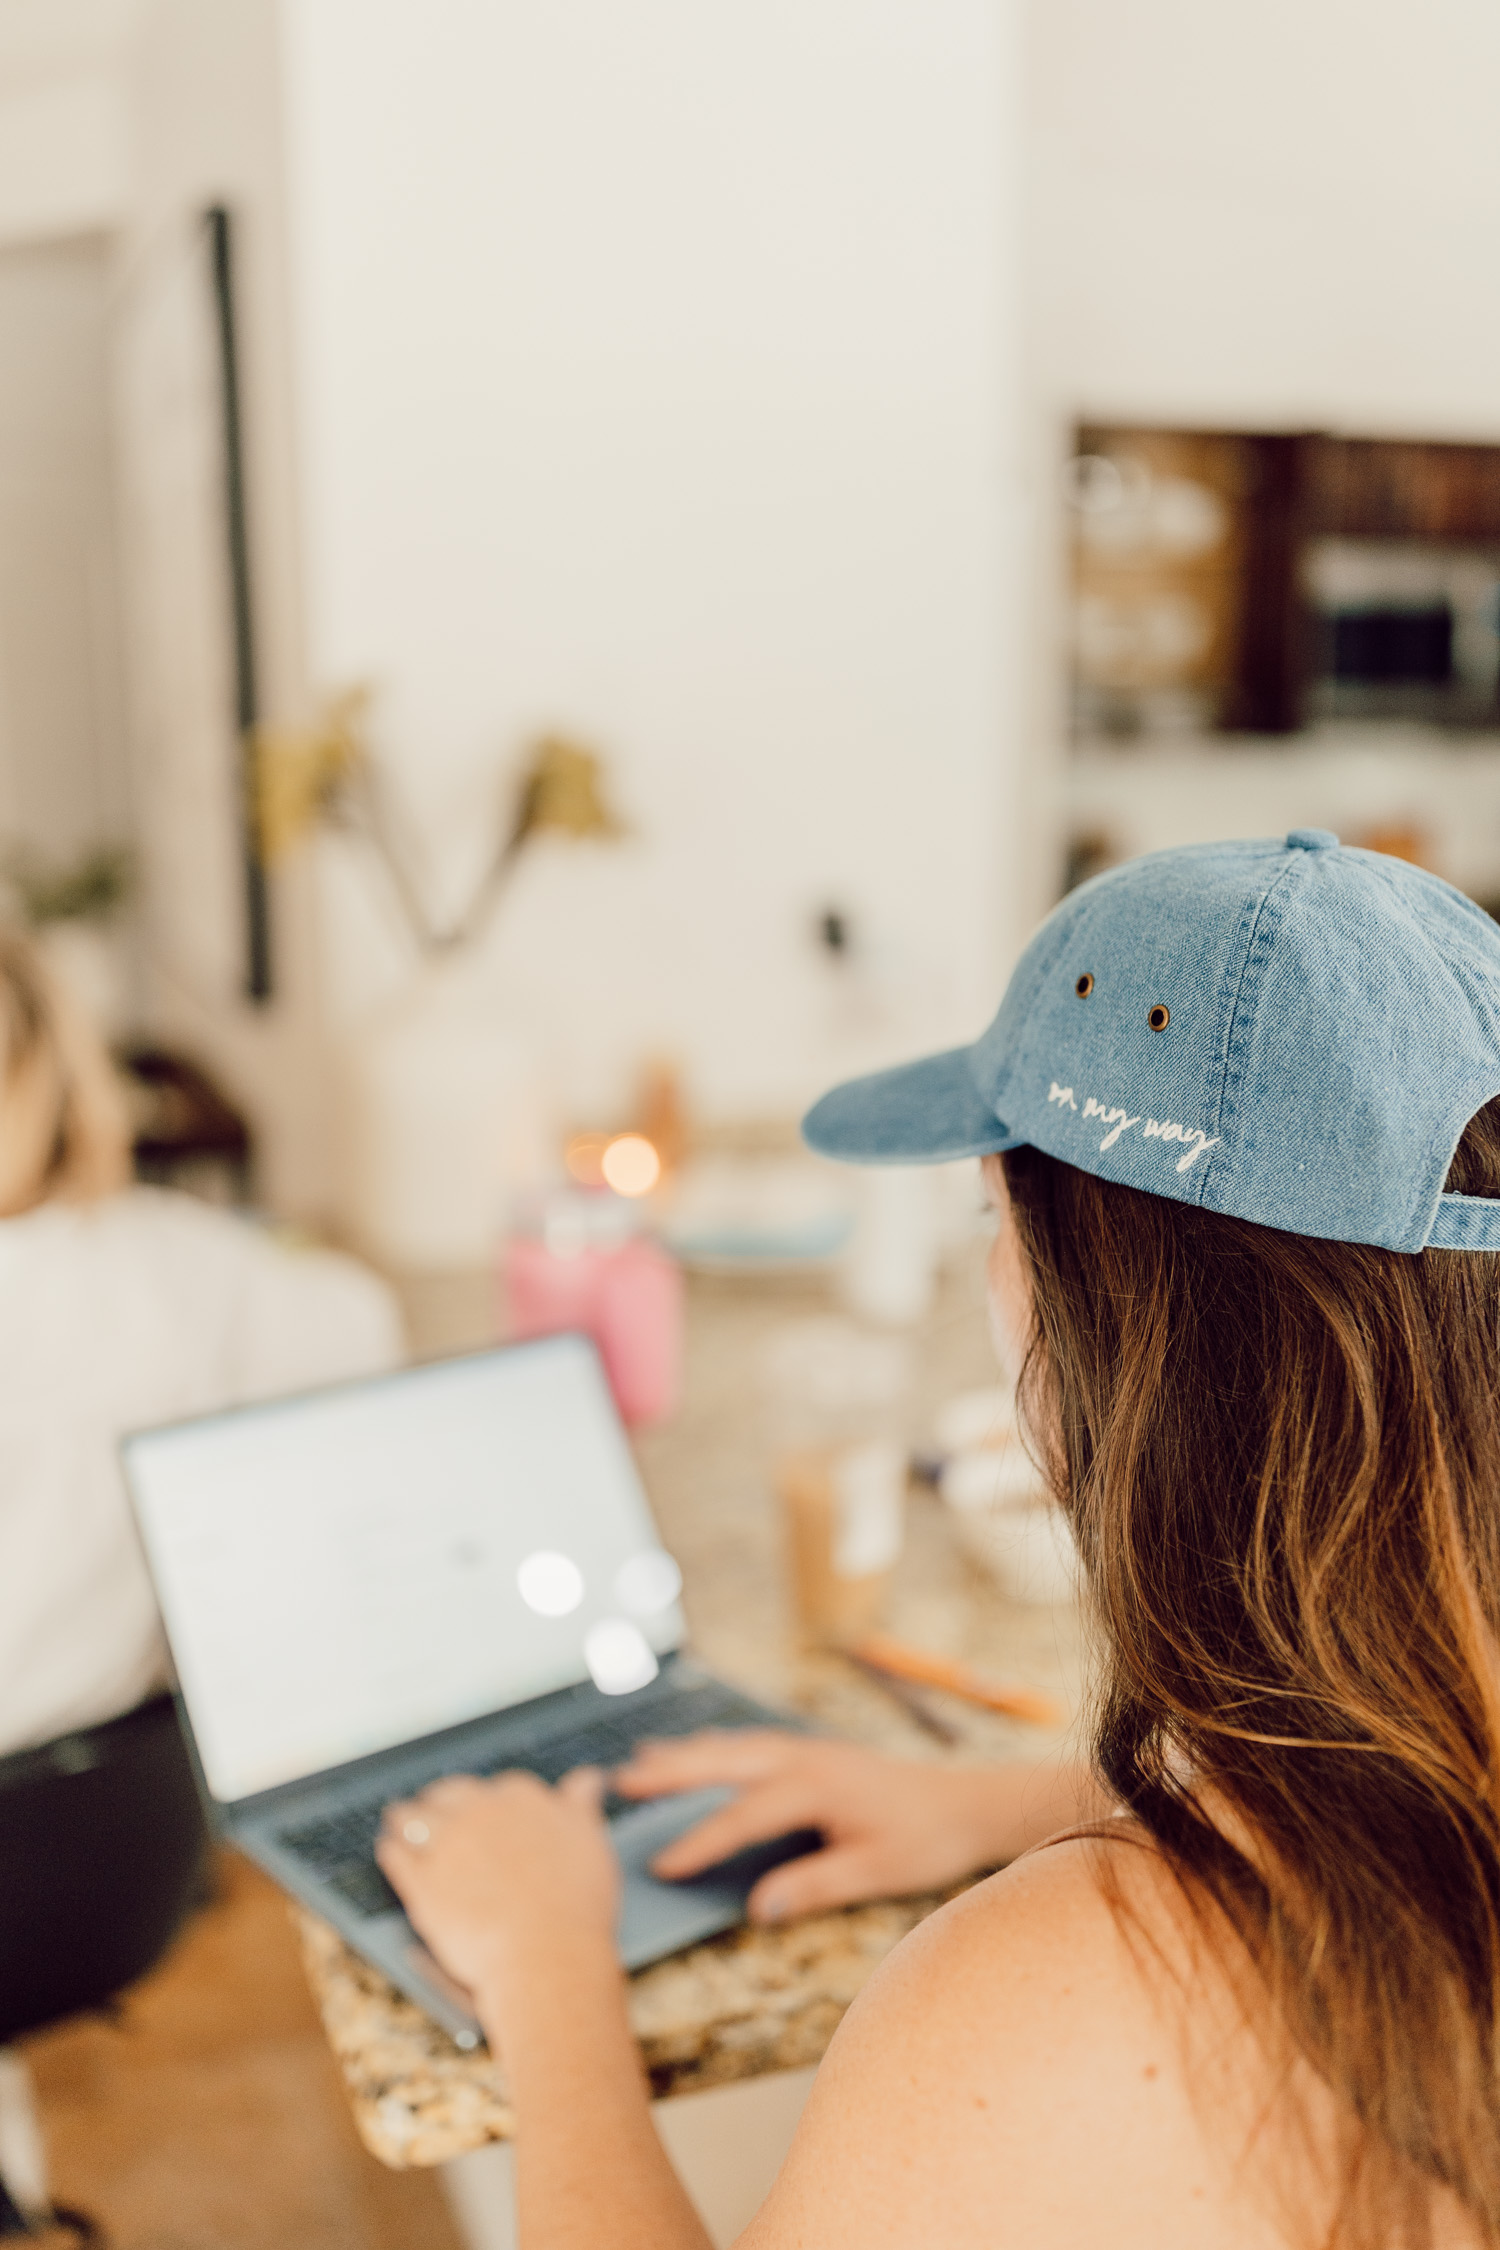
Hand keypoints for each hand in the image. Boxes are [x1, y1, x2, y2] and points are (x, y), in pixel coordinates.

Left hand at [377, 1767, 619, 2003]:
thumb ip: (581, 1805)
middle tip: (440, 1814)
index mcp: (521, 1799)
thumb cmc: (577, 1905)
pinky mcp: (420, 1881)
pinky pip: (395, 1856)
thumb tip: (589, 1777)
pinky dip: (391, 1851)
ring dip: (406, 1818)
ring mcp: (446, 1844)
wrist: (547, 1956)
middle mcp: (480, 1812)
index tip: (489, 1813)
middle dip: (444, 1802)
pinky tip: (389, 1850)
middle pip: (450, 1794)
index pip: (500, 1788)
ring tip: (399, 1821)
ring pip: (413, 1817)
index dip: (492, 1802)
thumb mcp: (591, 1842)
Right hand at [614, 1731, 1030, 1921]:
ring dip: (687, 1755)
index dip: (699, 1842)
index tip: (660, 1866)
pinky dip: (716, 1749)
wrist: (965, 1803)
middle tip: (620, 1785)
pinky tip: (695, 1755)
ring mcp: (808, 1749)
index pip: (743, 1816)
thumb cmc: (924, 1841)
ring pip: (734, 1748)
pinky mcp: (813, 1752)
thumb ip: (812, 1886)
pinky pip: (752, 1745)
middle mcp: (805, 1758)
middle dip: (671, 1774)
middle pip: (725, 1763)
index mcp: (816, 1786)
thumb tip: (756, 1908)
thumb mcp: (873, 1872)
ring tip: (639, 1764)